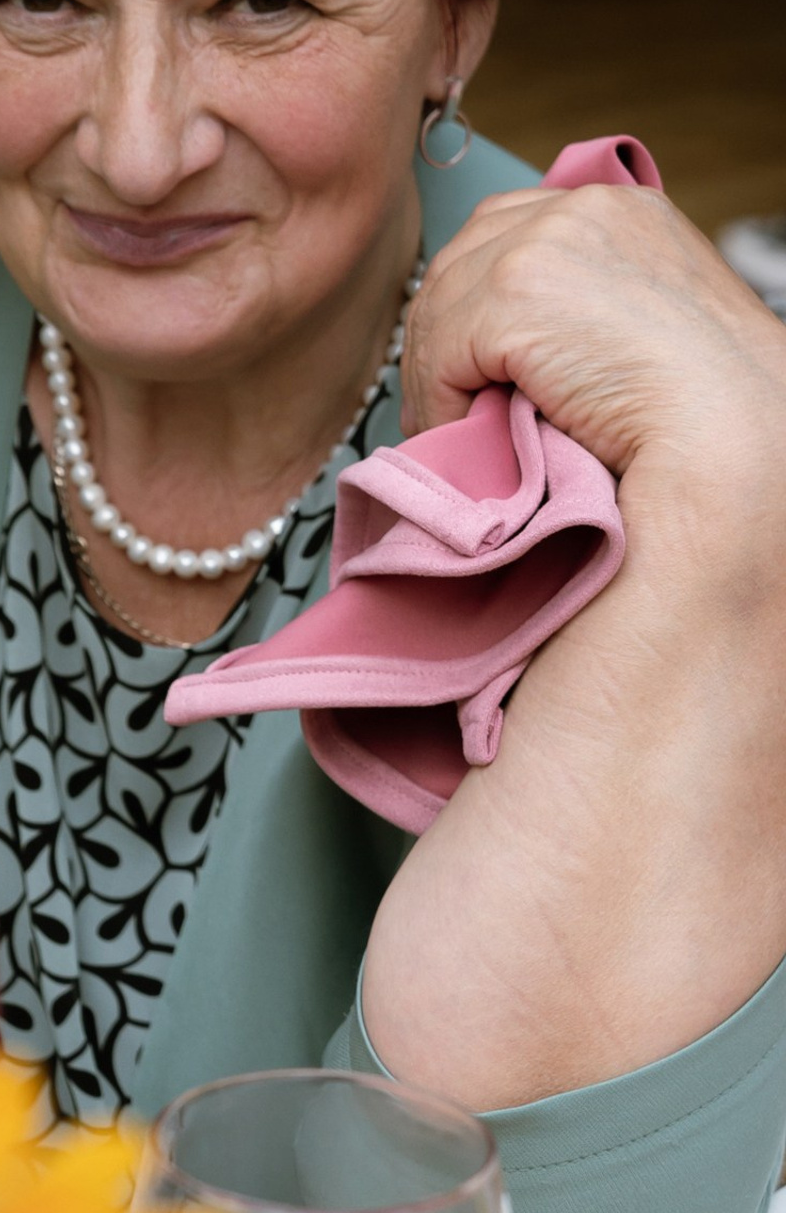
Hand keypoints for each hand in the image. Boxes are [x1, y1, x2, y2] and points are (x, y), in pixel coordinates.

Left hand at [369, 178, 785, 1101]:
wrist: (572, 1000)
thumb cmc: (537, 809)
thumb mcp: (548, 565)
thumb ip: (558, 422)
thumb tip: (499, 271)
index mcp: (770, 441)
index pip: (613, 235)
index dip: (491, 331)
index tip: (472, 480)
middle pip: (582, 212)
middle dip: (471, 329)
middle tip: (466, 504)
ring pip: (564, 230)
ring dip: (458, 358)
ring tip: (482, 524)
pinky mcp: (740, 480)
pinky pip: (556, 293)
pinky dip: (464, 373)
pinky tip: (480, 510)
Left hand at [404, 180, 785, 490]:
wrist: (737, 433)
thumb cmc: (706, 396)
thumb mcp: (645, 313)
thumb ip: (585, 298)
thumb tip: (508, 338)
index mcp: (617, 207)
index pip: (504, 233)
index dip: (473, 299)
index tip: (464, 356)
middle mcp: (580, 209)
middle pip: (461, 263)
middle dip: (443, 333)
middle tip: (444, 395)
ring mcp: (544, 244)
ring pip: (440, 308)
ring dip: (435, 371)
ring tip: (450, 423)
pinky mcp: (514, 294)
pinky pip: (439, 352)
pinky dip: (437, 397)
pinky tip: (459, 432)